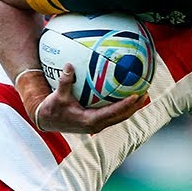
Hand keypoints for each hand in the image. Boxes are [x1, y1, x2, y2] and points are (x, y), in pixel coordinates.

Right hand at [30, 63, 147, 133]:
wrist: (46, 122)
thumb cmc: (52, 110)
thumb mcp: (57, 96)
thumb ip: (65, 81)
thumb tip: (69, 65)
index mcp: (90, 121)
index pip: (113, 112)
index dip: (126, 104)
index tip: (136, 95)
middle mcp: (96, 125)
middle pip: (122, 116)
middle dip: (135, 106)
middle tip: (145, 92)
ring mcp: (97, 125)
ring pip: (119, 116)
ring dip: (131, 107)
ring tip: (142, 94)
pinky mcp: (95, 122)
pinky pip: (113, 114)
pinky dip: (122, 106)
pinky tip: (125, 95)